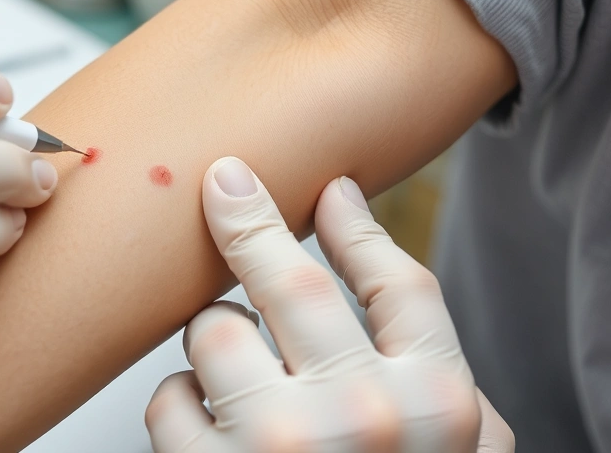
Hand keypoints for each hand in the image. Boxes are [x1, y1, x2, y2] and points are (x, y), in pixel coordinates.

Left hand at [146, 157, 513, 451]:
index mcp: (441, 405)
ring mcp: (282, 446)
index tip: (327, 191)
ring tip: (235, 380)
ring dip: (214, 341)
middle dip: (249, 218)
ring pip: (214, 330)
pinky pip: (168, 398)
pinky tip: (206, 429)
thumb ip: (439, 381)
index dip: (358, 226)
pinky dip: (178, 404)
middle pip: (292, 277)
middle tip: (223, 184)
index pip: (397, 283)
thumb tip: (375, 261)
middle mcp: (366, 416)